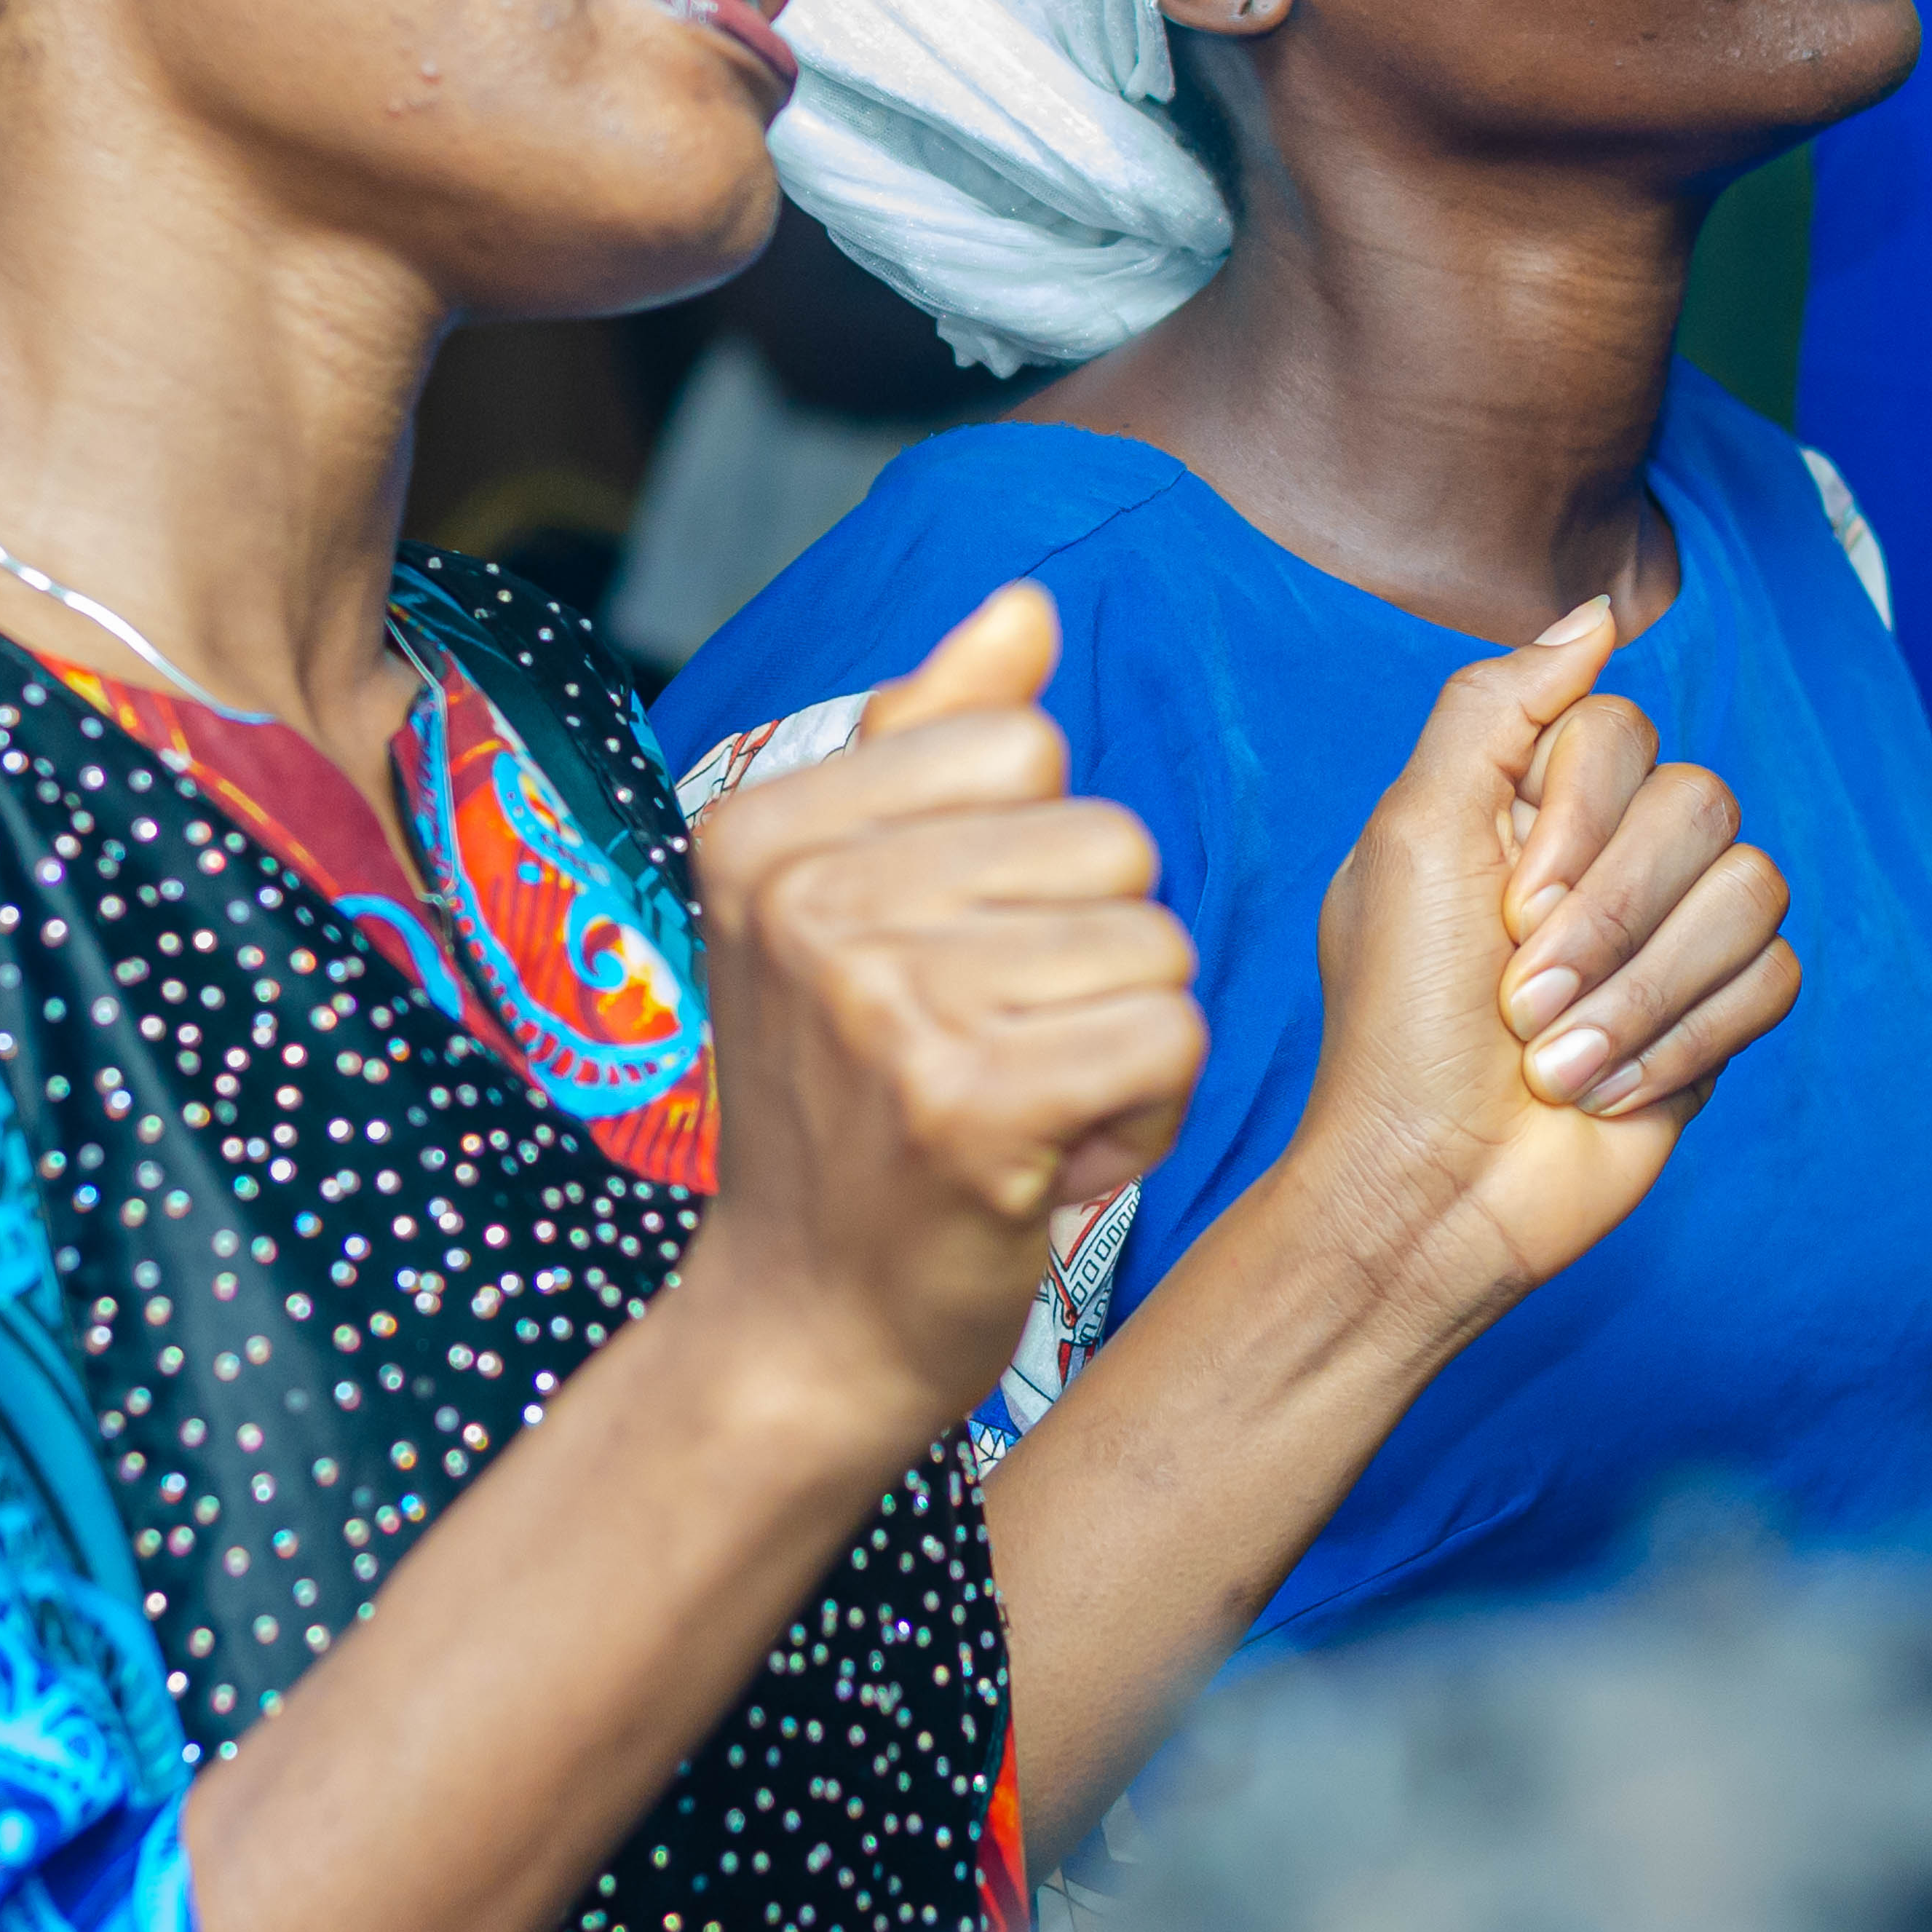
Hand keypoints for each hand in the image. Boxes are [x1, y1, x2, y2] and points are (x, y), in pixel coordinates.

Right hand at [678, 584, 1207, 1445]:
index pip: (1019, 743)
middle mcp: (801, 900)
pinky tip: (1055, 1160)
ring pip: (1152, 941)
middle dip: (1093, 952)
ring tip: (1024, 1103)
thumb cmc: (847, 1109)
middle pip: (1105, 837)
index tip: (955, 959)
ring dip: (1125, 1038)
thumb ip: (932, 737)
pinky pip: (1168, 1036)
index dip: (1033, 855)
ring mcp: (875, 1000)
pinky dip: (1145, 1112)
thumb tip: (1028, 604)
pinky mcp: (963, 1105)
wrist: (800, 1327)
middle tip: (994, 1049)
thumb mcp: (847, 906)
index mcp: (763, 829)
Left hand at [1292, 599, 1798, 1321]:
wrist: (1431, 1181)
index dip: (1576, 817)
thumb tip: (1601, 615)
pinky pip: (1775, 978)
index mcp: (1530, 800)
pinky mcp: (1719, 1016)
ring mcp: (1671, 934)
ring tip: (1554, 1059)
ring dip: (1642, 992)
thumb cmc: (1401, 1017)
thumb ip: (1496, 707)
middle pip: (1703, 803)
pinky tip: (1604, 1088)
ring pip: (1754, 889)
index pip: (1622, 728)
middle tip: (1519, 993)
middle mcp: (1611, 854)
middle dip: (1609, 918)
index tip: (1506, 902)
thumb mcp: (1412, 835)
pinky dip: (1681, 1042)